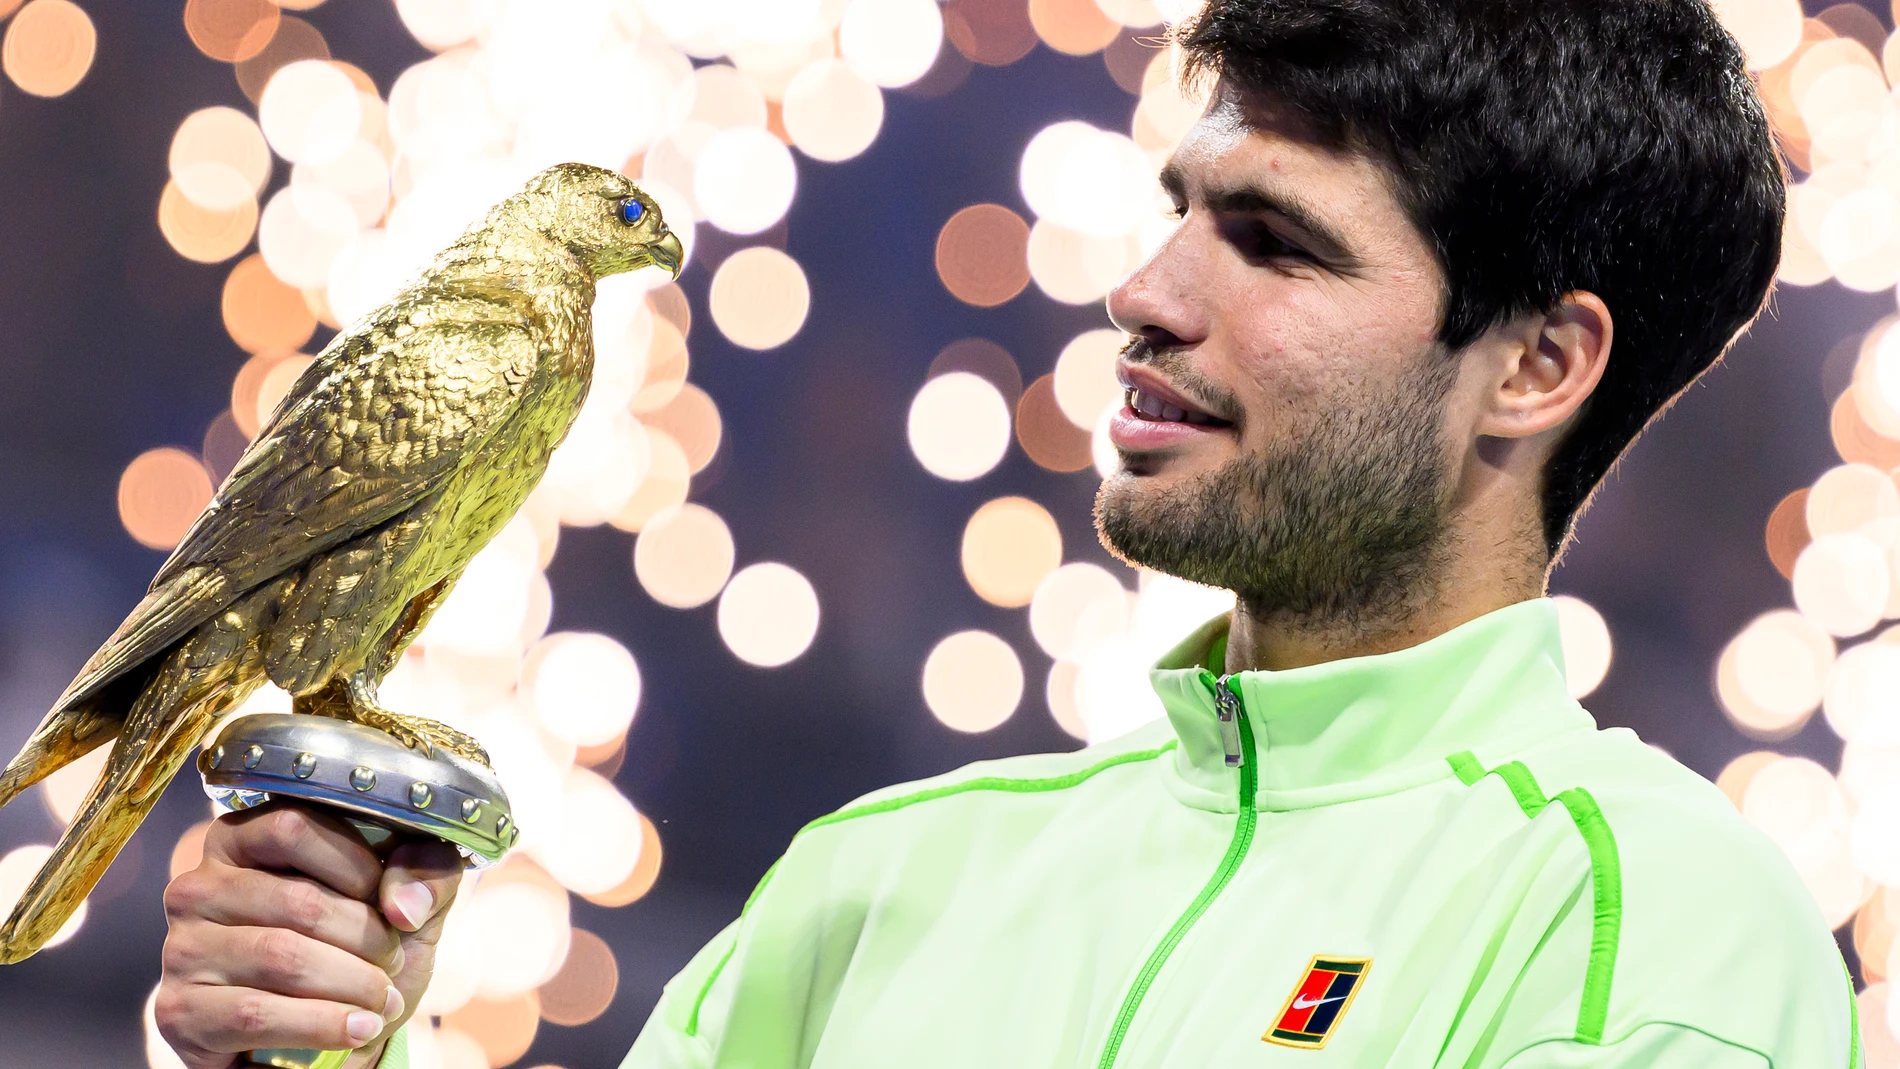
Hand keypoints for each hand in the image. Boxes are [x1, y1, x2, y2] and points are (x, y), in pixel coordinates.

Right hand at [154, 804, 463, 1068]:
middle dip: (366, 939)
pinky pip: (255, 1013)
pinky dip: (322, 1024)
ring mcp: (181, 949)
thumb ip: (426, 872)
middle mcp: (198, 887)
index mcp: (241, 838)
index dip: (356, 866)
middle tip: (394, 963)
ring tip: (383, 1000)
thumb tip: (403, 903)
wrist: (323, 1033)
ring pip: (282, 958)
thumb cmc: (359, 947)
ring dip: (353, 984)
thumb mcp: (406, 898)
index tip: (388, 902)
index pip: (293, 827)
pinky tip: (357, 1029)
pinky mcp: (179, 1010)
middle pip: (297, 901)